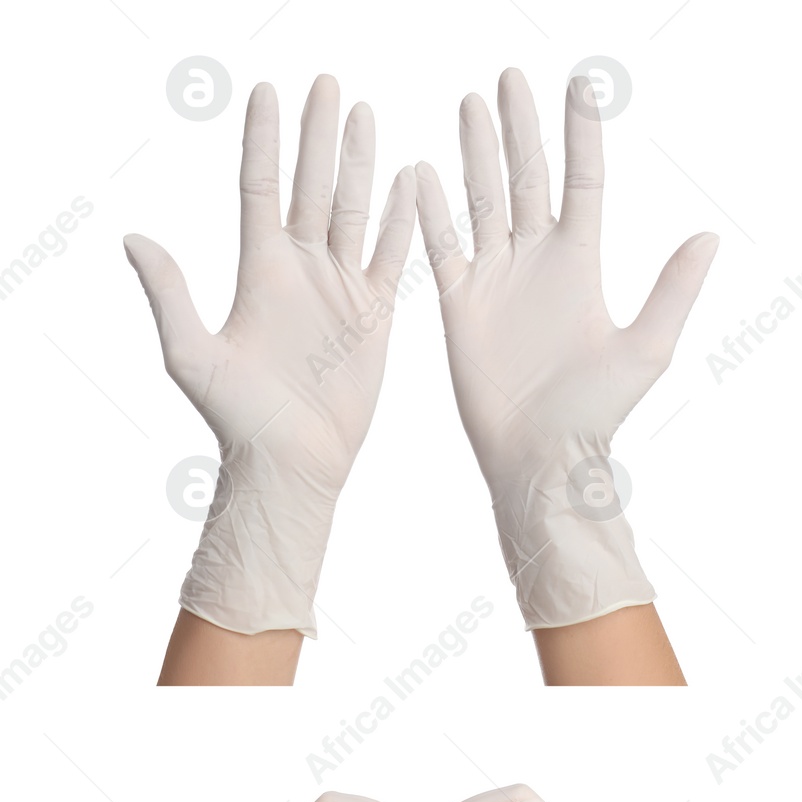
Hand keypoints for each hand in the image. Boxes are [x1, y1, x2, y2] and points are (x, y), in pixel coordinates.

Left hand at [125, 76, 415, 636]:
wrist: (295, 462)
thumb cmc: (240, 418)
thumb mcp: (193, 354)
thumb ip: (172, 295)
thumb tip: (135, 240)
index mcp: (259, 271)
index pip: (261, 187)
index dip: (265, 141)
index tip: (269, 92)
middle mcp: (300, 270)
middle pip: (310, 185)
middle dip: (319, 134)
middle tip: (329, 84)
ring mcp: (340, 289)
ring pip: (352, 211)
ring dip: (360, 164)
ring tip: (366, 114)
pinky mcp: (374, 315)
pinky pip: (390, 256)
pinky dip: (402, 218)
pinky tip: (409, 180)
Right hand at [416, 70, 717, 631]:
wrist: (543, 457)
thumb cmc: (598, 412)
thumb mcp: (646, 347)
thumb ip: (672, 289)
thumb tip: (710, 237)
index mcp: (581, 264)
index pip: (581, 182)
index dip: (579, 134)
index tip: (580, 85)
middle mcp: (537, 262)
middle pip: (526, 177)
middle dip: (519, 129)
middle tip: (509, 78)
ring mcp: (496, 279)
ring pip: (483, 199)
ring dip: (476, 153)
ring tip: (471, 104)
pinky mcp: (459, 304)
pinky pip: (441, 245)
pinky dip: (429, 209)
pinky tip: (420, 169)